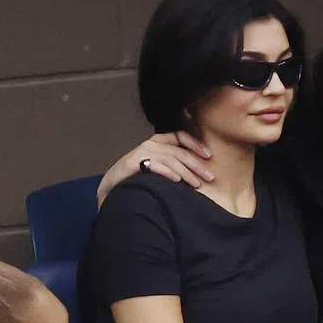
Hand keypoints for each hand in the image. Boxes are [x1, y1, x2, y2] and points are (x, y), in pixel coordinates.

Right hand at [97, 131, 213, 205]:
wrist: (112, 186)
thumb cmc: (139, 177)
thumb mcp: (159, 166)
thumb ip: (174, 163)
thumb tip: (198, 170)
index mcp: (158, 142)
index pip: (180, 136)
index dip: (196, 144)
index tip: (209, 156)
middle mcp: (150, 145)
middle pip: (179, 152)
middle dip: (197, 164)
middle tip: (210, 176)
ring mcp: (141, 153)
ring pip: (170, 159)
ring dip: (186, 172)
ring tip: (197, 183)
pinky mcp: (132, 163)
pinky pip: (154, 166)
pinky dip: (168, 172)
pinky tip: (177, 180)